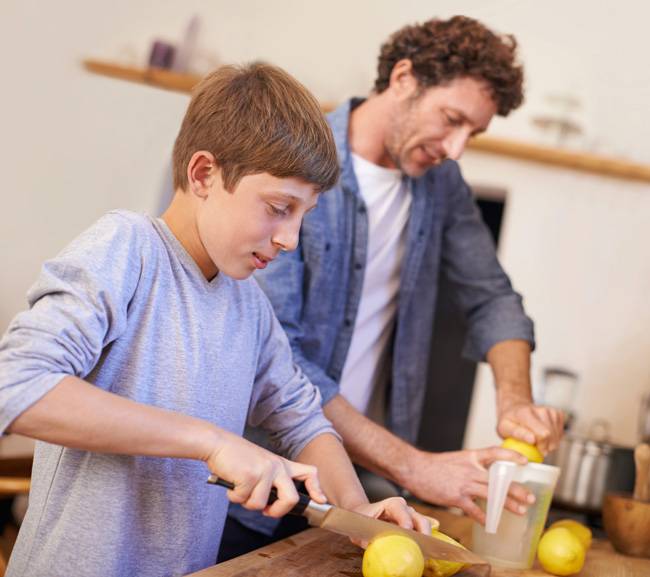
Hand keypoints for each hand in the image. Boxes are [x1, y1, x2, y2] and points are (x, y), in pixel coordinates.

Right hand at [205, 430, 325, 517]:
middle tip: (267, 511)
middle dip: (277, 511)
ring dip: (246, 501)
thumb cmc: (236, 456)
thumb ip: (271, 480)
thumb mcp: (261, 464)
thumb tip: (272, 506)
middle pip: (291, 498)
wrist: (217, 443)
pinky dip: (234, 496)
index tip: (320, 500)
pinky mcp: (250, 476)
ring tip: (240, 487)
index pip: (309, 473)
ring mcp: (264, 470)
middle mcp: (277, 466)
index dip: (316, 489)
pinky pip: (243, 499)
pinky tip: (231, 482)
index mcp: (281, 464)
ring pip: (260, 504)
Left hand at [350, 497, 431, 547]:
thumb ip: (368, 536)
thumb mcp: (362, 527)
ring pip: (424, 527)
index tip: (406, 530)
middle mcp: (405, 509)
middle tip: (421, 548)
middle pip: (419, 519)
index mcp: (392, 504)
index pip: (401, 510)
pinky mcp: (413, 527)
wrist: (364, 515)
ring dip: (424, 541)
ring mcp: (411, 517)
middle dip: (423, 533)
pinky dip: (423, 544)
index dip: (405, 520)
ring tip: (422, 554)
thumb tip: (376, 546)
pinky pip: (422, 534)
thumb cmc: (363, 519)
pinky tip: (420, 554)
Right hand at [404, 447, 532, 524]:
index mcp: (470, 457)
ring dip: (508, 504)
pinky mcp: (456, 497)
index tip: (525, 462)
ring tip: (521, 512)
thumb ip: (471, 465)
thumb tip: (485, 475)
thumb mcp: (456, 459)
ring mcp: (464, 483)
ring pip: (492, 494)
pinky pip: (474, 509)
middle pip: (499, 479)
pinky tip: (491, 524)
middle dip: (517, 489)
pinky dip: (484, 518)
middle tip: (531, 498)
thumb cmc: (434, 466)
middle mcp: (470, 469)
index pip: (495, 452)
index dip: (511, 456)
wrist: (414, 468)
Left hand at [497, 401, 564, 453]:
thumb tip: (532, 440)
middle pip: (551, 436)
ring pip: (557, 436)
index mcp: (525, 413)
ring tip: (538, 440)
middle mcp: (540, 410)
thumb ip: (517, 433)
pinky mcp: (558, 413)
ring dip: (549, 443)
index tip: (535, 449)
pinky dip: (554, 438)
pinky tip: (544, 436)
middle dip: (544, 446)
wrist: (517, 408)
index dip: (541, 446)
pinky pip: (561, 433)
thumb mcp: (504, 428)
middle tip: (535, 446)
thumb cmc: (510, 421)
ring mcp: (550, 411)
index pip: (543, 434)